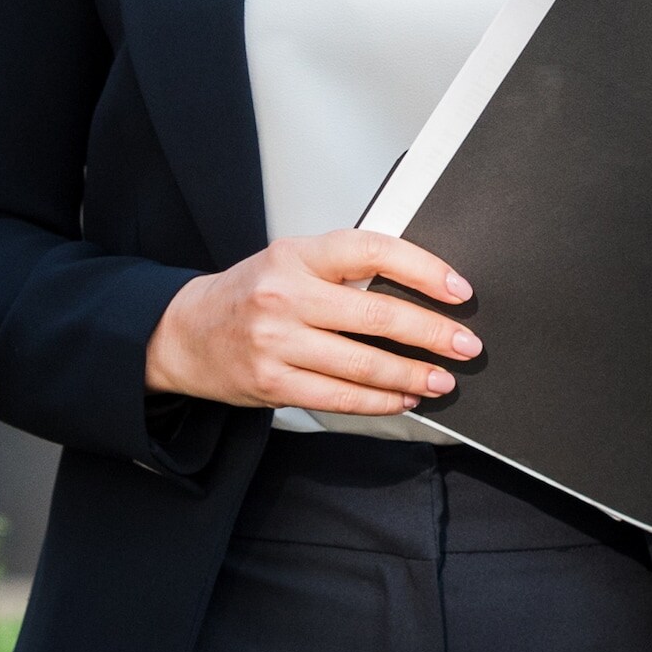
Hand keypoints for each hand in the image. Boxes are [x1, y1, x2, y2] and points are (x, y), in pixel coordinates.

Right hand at [146, 231, 478, 415]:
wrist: (185, 332)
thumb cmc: (248, 295)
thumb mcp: (290, 261)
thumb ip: (344, 270)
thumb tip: (419, 292)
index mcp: (296, 254)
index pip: (372, 250)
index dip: (423, 269)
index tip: (458, 290)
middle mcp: (285, 294)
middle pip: (376, 314)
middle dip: (432, 333)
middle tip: (465, 346)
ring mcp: (276, 342)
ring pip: (363, 363)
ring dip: (412, 375)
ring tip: (441, 380)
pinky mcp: (272, 383)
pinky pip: (340, 397)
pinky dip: (379, 400)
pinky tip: (401, 398)